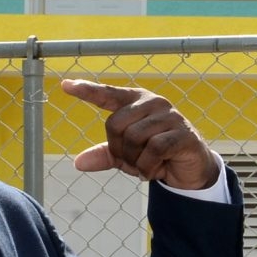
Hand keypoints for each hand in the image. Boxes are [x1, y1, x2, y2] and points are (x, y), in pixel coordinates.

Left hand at [61, 79, 220, 189]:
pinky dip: (149, 166)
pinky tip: (156, 170)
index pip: (108, 94)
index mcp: (137, 102)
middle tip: (135, 160)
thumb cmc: (156, 155)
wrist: (190, 168)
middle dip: (119, 150)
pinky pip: (154, 149)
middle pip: (115, 125)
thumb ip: (105, 154)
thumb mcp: (127, 155)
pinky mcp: (183, 132)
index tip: (65, 86)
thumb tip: (78, 162)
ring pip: (133, 138)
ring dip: (136, 161)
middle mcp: (153, 103)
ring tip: (147, 165)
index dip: (87, 91)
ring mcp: (170, 116)